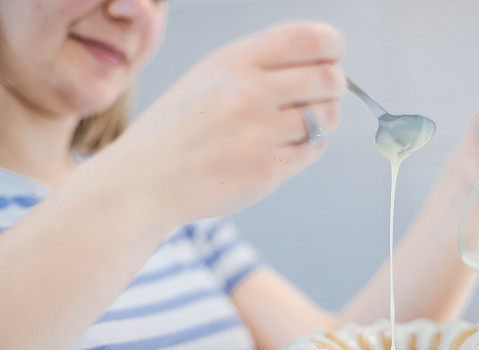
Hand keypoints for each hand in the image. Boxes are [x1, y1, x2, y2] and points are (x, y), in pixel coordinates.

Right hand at [104, 22, 345, 228]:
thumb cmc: (181, 127)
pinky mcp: (266, 170)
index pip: (307, 39)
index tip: (332, 56)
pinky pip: (314, 149)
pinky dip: (307, 148)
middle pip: (329, 79)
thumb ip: (260, 65)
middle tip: (319, 96)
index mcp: (232, 61)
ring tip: (295, 126)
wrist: (145, 180)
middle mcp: (248, 93)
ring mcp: (259, 134)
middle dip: (333, 87)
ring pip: (327, 117)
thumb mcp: (209, 77)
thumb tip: (323, 61)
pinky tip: (281, 148)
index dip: (332, 46)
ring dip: (322, 120)